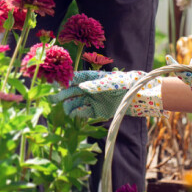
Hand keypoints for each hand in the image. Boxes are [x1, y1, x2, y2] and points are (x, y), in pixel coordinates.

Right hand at [47, 70, 163, 119]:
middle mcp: (90, 89)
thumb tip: (81, 86)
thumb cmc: (126, 84)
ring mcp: (93, 100)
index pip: (76, 78)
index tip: (57, 83)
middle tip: (52, 98)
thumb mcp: (112, 83)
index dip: (65, 80)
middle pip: (72, 91)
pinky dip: (79, 113)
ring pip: (76, 102)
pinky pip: (85, 112)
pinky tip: (75, 113)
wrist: (139, 96)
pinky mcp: (97, 111)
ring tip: (66, 109)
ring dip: (69, 105)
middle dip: (62, 94)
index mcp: (93, 78)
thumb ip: (97, 85)